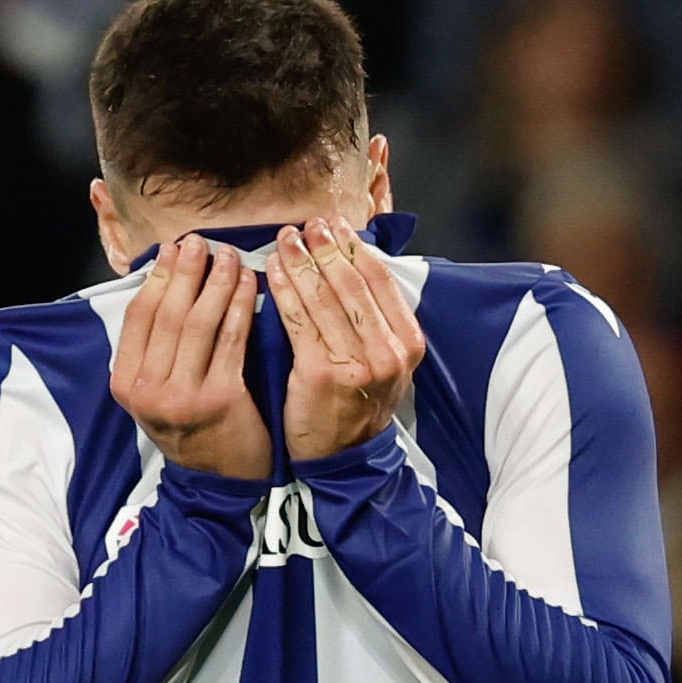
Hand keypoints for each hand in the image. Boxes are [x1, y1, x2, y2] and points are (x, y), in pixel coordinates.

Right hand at [108, 237, 270, 479]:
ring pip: (199, 322)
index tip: (172, 250)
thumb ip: (155, 349)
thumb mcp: (156, 393)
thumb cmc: (193, 427)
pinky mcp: (220, 398)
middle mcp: (147, 390)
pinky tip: (249, 283)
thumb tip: (168, 281)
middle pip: (168, 314)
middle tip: (200, 242)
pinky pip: (230, 339)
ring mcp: (182, 396)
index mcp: (125, 384)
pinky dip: (240, 305)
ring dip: (215, 282)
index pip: (138, 317)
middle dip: (185, 271)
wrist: (220, 482)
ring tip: (228, 255)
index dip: (156, 278)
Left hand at [263, 220, 424, 460]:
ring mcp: (357, 364)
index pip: (380, 279)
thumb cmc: (360, 402)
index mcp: (409, 342)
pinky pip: (299, 321)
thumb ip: (378, 319)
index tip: (334, 225)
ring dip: (302, 262)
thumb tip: (355, 261)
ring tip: (285, 239)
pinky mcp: (321, 375)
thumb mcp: (387, 361)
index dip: (355, 246)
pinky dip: (285, 291)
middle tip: (307, 225)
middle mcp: (388, 351)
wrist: (345, 457)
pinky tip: (273, 272)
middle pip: (352, 283)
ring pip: (324, 298)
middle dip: (326, 248)